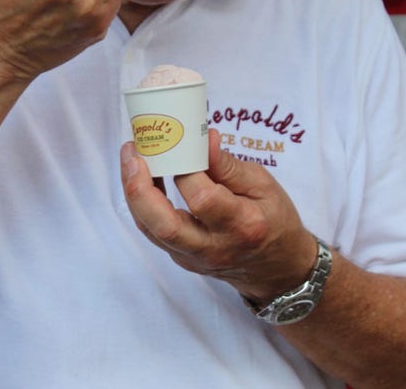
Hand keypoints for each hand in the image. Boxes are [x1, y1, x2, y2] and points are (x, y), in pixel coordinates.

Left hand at [120, 128, 317, 302]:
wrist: (274, 266)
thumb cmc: (274, 219)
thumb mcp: (264, 185)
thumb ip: (229, 166)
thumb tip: (203, 139)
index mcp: (242, 226)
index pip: (203, 198)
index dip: (186, 169)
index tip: (181, 142)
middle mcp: (214, 248)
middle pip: (164, 225)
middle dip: (140, 188)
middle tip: (132, 153)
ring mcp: (193, 258)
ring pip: (151, 229)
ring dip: (134, 192)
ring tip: (131, 158)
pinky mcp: (181, 259)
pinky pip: (154, 231)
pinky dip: (143, 203)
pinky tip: (142, 178)